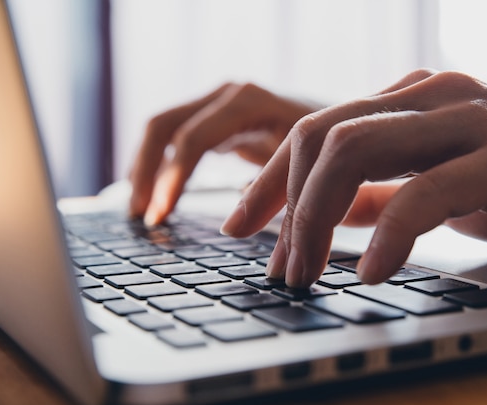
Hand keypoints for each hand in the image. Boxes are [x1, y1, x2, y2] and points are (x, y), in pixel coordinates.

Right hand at [129, 82, 317, 224]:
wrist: (346, 118)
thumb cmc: (333, 141)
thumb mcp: (308, 164)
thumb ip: (274, 189)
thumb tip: (233, 226)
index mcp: (248, 102)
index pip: (192, 138)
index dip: (171, 179)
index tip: (160, 216)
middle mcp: (228, 96)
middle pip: (164, 125)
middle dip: (146, 171)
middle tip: (140, 216)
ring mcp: (220, 104)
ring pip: (164, 129)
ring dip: (146, 168)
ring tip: (140, 210)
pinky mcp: (219, 119)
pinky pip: (177, 136)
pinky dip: (163, 165)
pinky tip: (159, 193)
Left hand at [221, 69, 486, 286]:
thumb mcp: (446, 182)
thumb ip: (390, 188)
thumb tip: (337, 214)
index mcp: (413, 99)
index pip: (315, 129)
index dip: (268, 180)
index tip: (239, 226)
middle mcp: (434, 95)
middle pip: (323, 136)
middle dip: (286, 206)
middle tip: (278, 266)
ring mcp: (473, 119)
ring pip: (358, 150)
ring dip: (317, 219)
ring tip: (307, 273)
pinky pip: (428, 190)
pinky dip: (389, 234)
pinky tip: (370, 272)